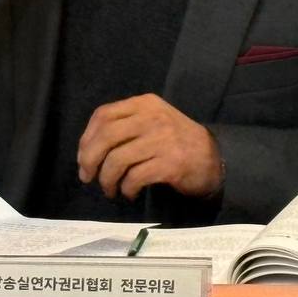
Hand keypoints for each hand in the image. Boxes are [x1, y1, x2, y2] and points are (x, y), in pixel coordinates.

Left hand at [77, 94, 222, 200]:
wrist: (214, 158)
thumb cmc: (176, 141)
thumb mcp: (152, 121)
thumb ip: (125, 126)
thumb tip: (88, 150)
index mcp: (144, 104)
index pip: (103, 115)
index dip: (86, 138)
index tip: (82, 158)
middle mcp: (152, 117)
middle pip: (106, 136)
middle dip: (89, 160)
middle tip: (87, 177)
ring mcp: (162, 140)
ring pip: (117, 160)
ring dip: (107, 180)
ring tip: (110, 190)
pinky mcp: (170, 163)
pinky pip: (135, 177)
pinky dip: (126, 189)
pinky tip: (129, 193)